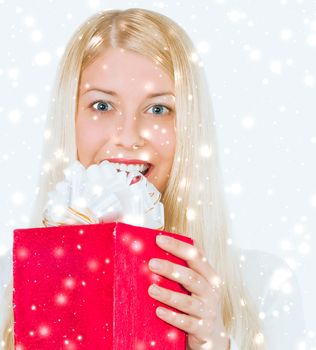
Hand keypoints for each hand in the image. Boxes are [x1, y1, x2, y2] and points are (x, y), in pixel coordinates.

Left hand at [148, 235, 229, 349]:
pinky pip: (186, 323)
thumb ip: (184, 265)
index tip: (159, 239)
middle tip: (151, 263)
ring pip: (187, 301)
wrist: (213, 334)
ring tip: (151, 289)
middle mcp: (211, 291)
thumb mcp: (196, 281)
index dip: (178, 246)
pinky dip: (172, 317)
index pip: (195, 255)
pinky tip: (158, 311)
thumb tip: (157, 242)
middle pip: (191, 277)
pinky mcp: (202, 329)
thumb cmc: (198, 300)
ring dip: (168, 295)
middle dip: (170, 269)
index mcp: (209, 274)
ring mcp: (208, 311)